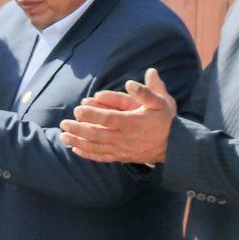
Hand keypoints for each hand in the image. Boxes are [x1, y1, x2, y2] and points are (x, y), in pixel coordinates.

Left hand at [59, 68, 176, 163]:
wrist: (175, 146)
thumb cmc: (166, 120)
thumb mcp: (161, 102)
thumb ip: (147, 91)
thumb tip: (131, 82)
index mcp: (132, 122)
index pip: (108, 119)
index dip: (92, 114)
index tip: (78, 109)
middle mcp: (125, 138)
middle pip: (96, 135)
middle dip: (78, 129)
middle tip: (63, 123)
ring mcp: (122, 149)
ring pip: (96, 147)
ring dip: (77, 142)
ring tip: (62, 136)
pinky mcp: (122, 157)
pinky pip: (102, 157)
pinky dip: (87, 154)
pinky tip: (75, 150)